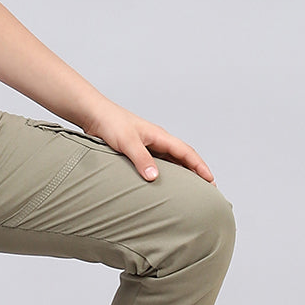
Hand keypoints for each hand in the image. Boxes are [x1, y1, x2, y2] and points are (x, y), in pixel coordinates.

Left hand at [83, 99, 215, 184]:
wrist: (94, 115)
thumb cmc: (111, 123)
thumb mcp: (127, 142)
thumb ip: (141, 159)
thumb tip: (154, 177)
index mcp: (160, 136)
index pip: (186, 152)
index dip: (200, 166)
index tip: (210, 180)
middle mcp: (157, 140)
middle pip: (182, 158)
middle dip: (196, 172)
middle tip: (207, 189)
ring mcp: (148, 146)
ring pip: (171, 161)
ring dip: (181, 173)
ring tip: (189, 190)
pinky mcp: (138, 151)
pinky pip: (157, 163)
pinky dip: (165, 173)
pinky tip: (164, 183)